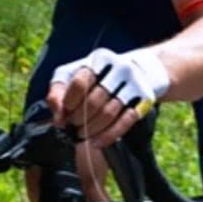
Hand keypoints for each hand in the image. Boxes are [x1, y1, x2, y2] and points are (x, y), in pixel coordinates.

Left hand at [47, 48, 168, 146]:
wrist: (138, 70)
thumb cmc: (98, 75)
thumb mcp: (74, 74)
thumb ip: (58, 92)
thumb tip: (58, 118)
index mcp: (100, 59)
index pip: (80, 83)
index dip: (69, 103)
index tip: (65, 114)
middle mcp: (119, 68)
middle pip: (94, 101)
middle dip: (79, 119)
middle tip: (73, 128)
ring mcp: (134, 83)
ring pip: (109, 113)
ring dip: (92, 129)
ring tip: (83, 135)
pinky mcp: (145, 99)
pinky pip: (126, 122)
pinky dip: (109, 135)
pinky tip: (97, 143)